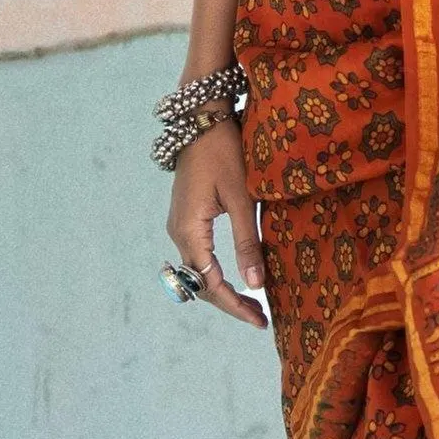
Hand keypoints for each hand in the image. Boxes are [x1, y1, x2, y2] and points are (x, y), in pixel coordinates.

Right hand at [166, 116, 267, 327]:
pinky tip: (235, 276)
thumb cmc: (224, 153)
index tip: (260, 321)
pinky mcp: (186, 217)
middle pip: (200, 283)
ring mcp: (179, 225)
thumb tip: (255, 285)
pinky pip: (198, 255)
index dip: (235, 306)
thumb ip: (248, 243)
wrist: (201, 118)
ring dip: (222, 289)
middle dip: (229, 303)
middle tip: (260, 318)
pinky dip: (215, 272)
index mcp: (190, 232)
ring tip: (251, 304)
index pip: (210, 284)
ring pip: (198, 271)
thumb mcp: (242, 199)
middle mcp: (178, 233)